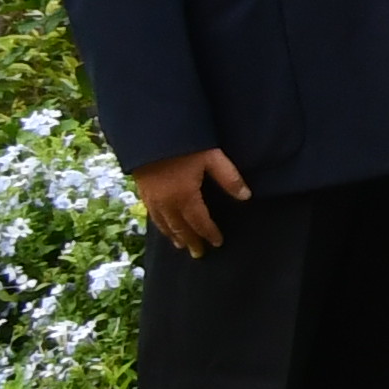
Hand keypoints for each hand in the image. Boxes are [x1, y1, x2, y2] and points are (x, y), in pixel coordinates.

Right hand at [129, 147, 246, 256]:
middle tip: (199, 254)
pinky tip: (164, 227)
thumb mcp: (212, 157)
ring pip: (164, 224)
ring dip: (174, 236)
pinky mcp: (143, 192)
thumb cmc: (185, 145)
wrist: (149, 135)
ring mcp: (152, 199)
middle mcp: (166, 202)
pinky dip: (161, 226)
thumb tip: (246, 197)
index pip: (199, 221)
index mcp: (184, 196)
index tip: (218, 243)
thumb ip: (229, 178)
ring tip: (182, 246)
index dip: (209, 233)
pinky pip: (152, 216)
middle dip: (191, 241)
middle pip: (180, 228)